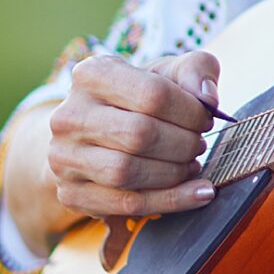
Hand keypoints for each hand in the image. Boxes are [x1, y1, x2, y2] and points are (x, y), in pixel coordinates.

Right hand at [45, 50, 220, 230]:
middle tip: (198, 144)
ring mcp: (64, 157)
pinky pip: (126, 204)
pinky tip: (197, 193)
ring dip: (174, 173)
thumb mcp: (167, 73)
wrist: (93, 134)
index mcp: (91, 74)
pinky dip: (170, 202)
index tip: (205, 119)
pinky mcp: (70, 194)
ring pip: (127, 173)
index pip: (153, 94)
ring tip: (191, 164)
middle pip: (140, 135)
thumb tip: (209, 99)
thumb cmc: (138, 99)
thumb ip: (196, 70)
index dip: (190, 111)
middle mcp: (69, 116)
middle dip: (183, 144)